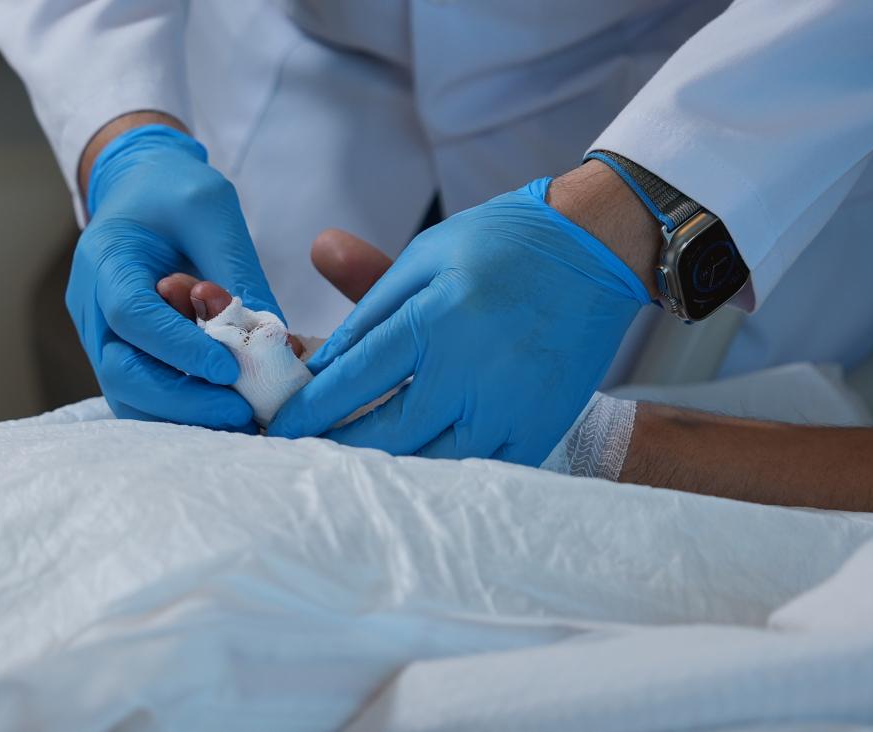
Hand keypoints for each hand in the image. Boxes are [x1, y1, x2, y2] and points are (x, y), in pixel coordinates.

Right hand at [68, 122, 281, 428]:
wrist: (139, 188)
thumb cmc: (175, 190)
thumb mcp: (212, 208)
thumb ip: (236, 268)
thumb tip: (274, 337)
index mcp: (105, 257)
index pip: (131, 316)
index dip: (179, 349)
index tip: (231, 370)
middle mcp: (91, 304)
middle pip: (119, 371)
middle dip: (182, 400)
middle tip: (241, 414)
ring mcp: (99, 334)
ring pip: (125, 394)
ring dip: (181, 415)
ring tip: (239, 420)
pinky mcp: (117, 353)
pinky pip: (138, 395)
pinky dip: (177, 411)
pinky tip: (221, 412)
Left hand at [267, 178, 651, 464]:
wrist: (595, 250)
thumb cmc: (502, 245)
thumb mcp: (427, 254)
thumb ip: (369, 302)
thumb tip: (315, 350)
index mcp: (436, 321)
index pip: (353, 381)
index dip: (309, 410)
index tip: (277, 427)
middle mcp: (471, 374)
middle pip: (384, 435)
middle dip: (334, 449)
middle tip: (300, 455)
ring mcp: (507, 409)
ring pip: (429, 463)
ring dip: (383, 467)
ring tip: (346, 465)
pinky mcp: (536, 429)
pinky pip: (476, 471)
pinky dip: (439, 473)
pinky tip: (410, 468)